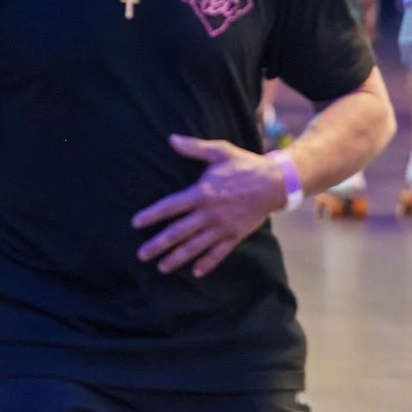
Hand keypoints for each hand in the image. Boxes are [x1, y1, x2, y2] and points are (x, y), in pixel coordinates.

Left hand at [130, 135, 285, 277]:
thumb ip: (194, 148)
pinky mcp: (235, 236)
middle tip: (141, 255)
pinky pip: (219, 253)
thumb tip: (171, 139)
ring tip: (161, 268)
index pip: (171, 206)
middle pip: (178, 232)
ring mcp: (222, 227)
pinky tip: (196, 272)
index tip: (136, 223)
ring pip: (195, 247)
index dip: (152, 215)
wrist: (275, 183)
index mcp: (202, 193)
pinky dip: (207, 263)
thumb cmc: (245, 165)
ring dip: (177, 258)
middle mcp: (209, 214)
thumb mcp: (220, 151)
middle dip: (158, 245)